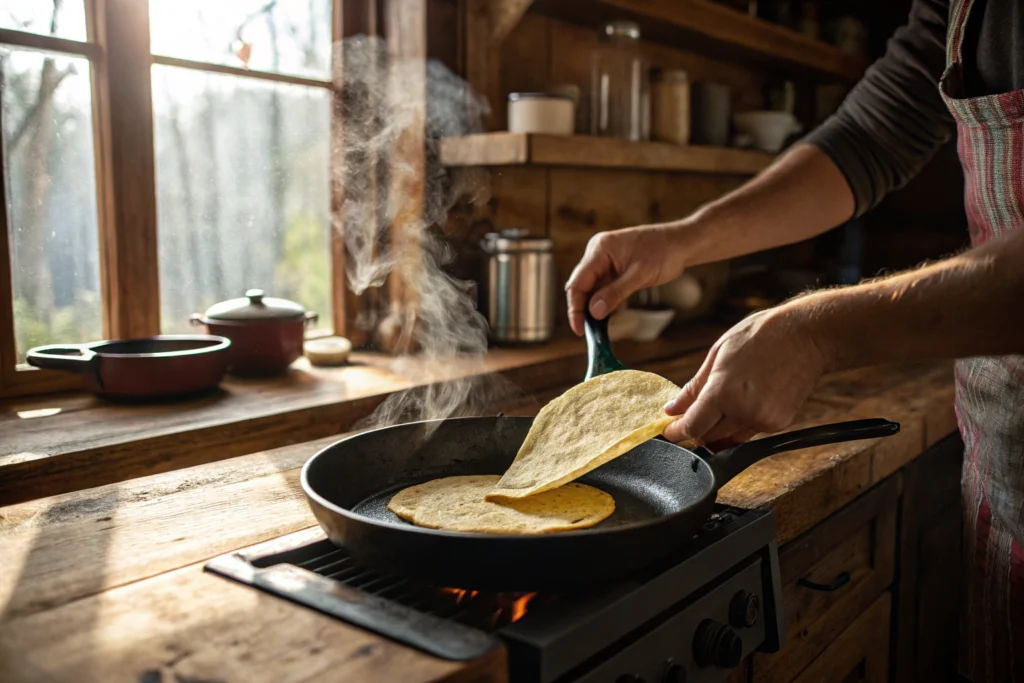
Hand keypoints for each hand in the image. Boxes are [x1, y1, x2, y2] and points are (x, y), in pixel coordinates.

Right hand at [565, 225, 684, 335]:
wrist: (681, 243)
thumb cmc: (664, 252)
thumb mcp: (640, 275)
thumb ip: (615, 293)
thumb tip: (594, 312)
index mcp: (600, 249)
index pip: (578, 282)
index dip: (575, 307)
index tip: (580, 329)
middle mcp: (598, 254)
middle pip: (581, 287)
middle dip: (583, 310)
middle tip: (589, 333)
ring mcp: (605, 261)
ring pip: (592, 290)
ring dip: (594, 308)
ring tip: (598, 330)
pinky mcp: (614, 269)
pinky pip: (603, 289)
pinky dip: (604, 303)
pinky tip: (607, 318)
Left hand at [662, 304, 826, 443]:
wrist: (807, 336)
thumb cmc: (761, 336)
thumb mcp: (718, 354)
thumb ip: (693, 388)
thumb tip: (672, 409)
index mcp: (723, 392)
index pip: (692, 427)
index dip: (677, 432)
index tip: (670, 430)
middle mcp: (743, 412)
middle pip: (709, 438)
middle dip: (695, 430)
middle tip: (690, 415)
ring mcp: (763, 420)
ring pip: (729, 439)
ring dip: (717, 430)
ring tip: (719, 405)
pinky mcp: (779, 424)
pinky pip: (749, 433)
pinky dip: (739, 425)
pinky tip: (742, 403)